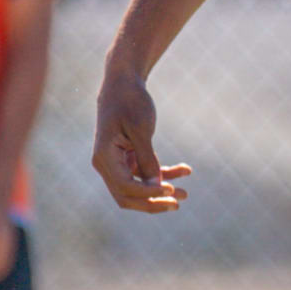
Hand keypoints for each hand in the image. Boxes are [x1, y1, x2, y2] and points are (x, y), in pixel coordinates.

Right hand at [91, 70, 190, 213]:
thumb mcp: (141, 128)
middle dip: (152, 203)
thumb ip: (146, 158)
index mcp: (105, 157)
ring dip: (160, 192)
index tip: (170, 189)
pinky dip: (163, 174)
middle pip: (127, 196)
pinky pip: (145, 174)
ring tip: (186, 195)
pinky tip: (185, 170)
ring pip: (137, 188)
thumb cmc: (130, 102)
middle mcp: (107, 164)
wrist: (123, 85)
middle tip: (177, 204)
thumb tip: (156, 184)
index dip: (147, 193)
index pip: (125, 187)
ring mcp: (116, 163)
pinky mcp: (128, 158)